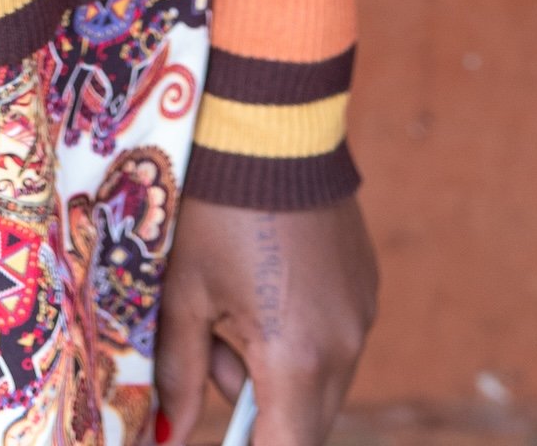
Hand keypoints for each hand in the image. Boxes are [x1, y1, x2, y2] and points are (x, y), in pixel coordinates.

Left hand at [155, 199, 377, 445]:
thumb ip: (180, 373)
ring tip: (235, 303)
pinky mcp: (367, 285)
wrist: (270, 121)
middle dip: (256, 408)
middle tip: (214, 346)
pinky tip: (266, 279)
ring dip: (277, 371)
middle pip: (304, 422)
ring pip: (319, 381)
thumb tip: (169, 433)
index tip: (221, 438)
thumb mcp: (185, 292)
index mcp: (296, 359)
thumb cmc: (215, 206)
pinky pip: (336, 339)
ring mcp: (362, 314)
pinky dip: (301, 335)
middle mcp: (344, 346)